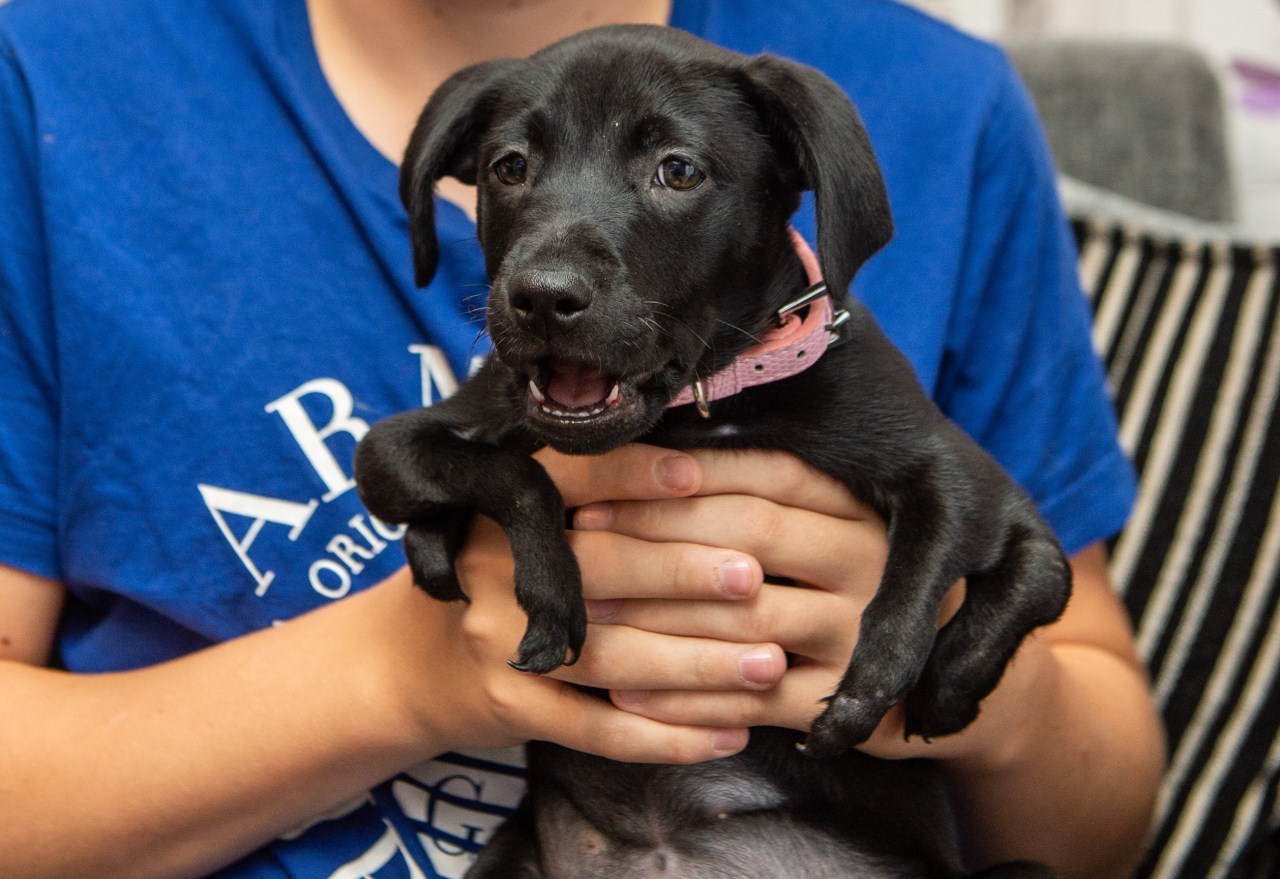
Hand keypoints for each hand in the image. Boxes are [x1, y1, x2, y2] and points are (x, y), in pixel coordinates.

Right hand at [384, 444, 783, 763]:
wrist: (403, 661)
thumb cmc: (489, 572)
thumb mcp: (510, 517)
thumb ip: (584, 493)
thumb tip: (702, 464)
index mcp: (501, 506)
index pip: (568, 478)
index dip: (632, 475)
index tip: (699, 475)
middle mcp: (493, 567)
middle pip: (599, 569)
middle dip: (684, 573)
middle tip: (755, 576)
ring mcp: (498, 642)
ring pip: (610, 657)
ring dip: (697, 665)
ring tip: (768, 664)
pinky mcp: (511, 707)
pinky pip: (598, 729)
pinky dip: (666, 737)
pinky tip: (727, 734)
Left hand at [556, 445, 974, 759]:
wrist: (955, 685)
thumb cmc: (863, 590)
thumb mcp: (837, 531)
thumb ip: (774, 497)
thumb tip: (663, 454)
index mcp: (858, 505)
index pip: (767, 472)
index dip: (683, 475)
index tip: (606, 483)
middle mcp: (868, 559)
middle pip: (752, 532)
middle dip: (657, 535)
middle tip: (580, 540)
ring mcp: (862, 632)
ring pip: (745, 617)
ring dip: (657, 616)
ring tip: (586, 612)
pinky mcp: (847, 701)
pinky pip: (753, 699)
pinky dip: (686, 698)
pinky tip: (624, 690)